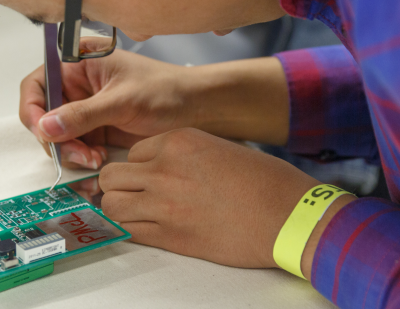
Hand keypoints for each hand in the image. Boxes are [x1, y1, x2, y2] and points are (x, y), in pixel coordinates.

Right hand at [19, 49, 195, 169]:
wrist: (194, 110)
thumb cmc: (165, 91)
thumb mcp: (123, 100)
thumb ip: (83, 114)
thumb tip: (47, 126)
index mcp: (77, 64)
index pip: (37, 86)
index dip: (34, 111)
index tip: (45, 133)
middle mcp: (75, 87)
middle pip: (43, 117)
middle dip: (57, 139)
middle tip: (79, 154)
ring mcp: (84, 110)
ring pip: (57, 137)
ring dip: (70, 153)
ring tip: (95, 159)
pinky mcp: (94, 130)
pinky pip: (75, 148)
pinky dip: (82, 159)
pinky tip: (99, 161)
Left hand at [99, 128, 344, 270]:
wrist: (289, 216)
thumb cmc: (266, 182)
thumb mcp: (220, 148)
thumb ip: (185, 154)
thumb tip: (163, 166)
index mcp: (178, 142)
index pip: (132, 151)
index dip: (139, 166)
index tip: (148, 176)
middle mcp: (164, 169)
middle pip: (111, 176)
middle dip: (118, 186)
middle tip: (132, 194)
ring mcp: (164, 204)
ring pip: (111, 205)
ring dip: (119, 209)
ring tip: (135, 213)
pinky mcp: (170, 236)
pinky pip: (129, 232)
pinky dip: (130, 230)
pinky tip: (144, 229)